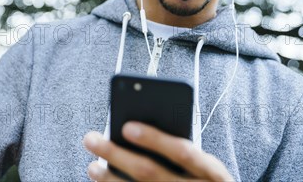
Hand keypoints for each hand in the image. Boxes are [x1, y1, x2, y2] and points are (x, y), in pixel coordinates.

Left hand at [82, 122, 233, 180]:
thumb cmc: (205, 181)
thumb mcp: (205, 167)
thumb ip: (180, 150)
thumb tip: (131, 130)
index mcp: (212, 173)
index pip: (182, 152)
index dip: (155, 139)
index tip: (126, 126)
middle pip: (150, 172)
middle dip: (116, 154)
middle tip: (90, 139)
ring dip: (110, 178)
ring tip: (91, 167)